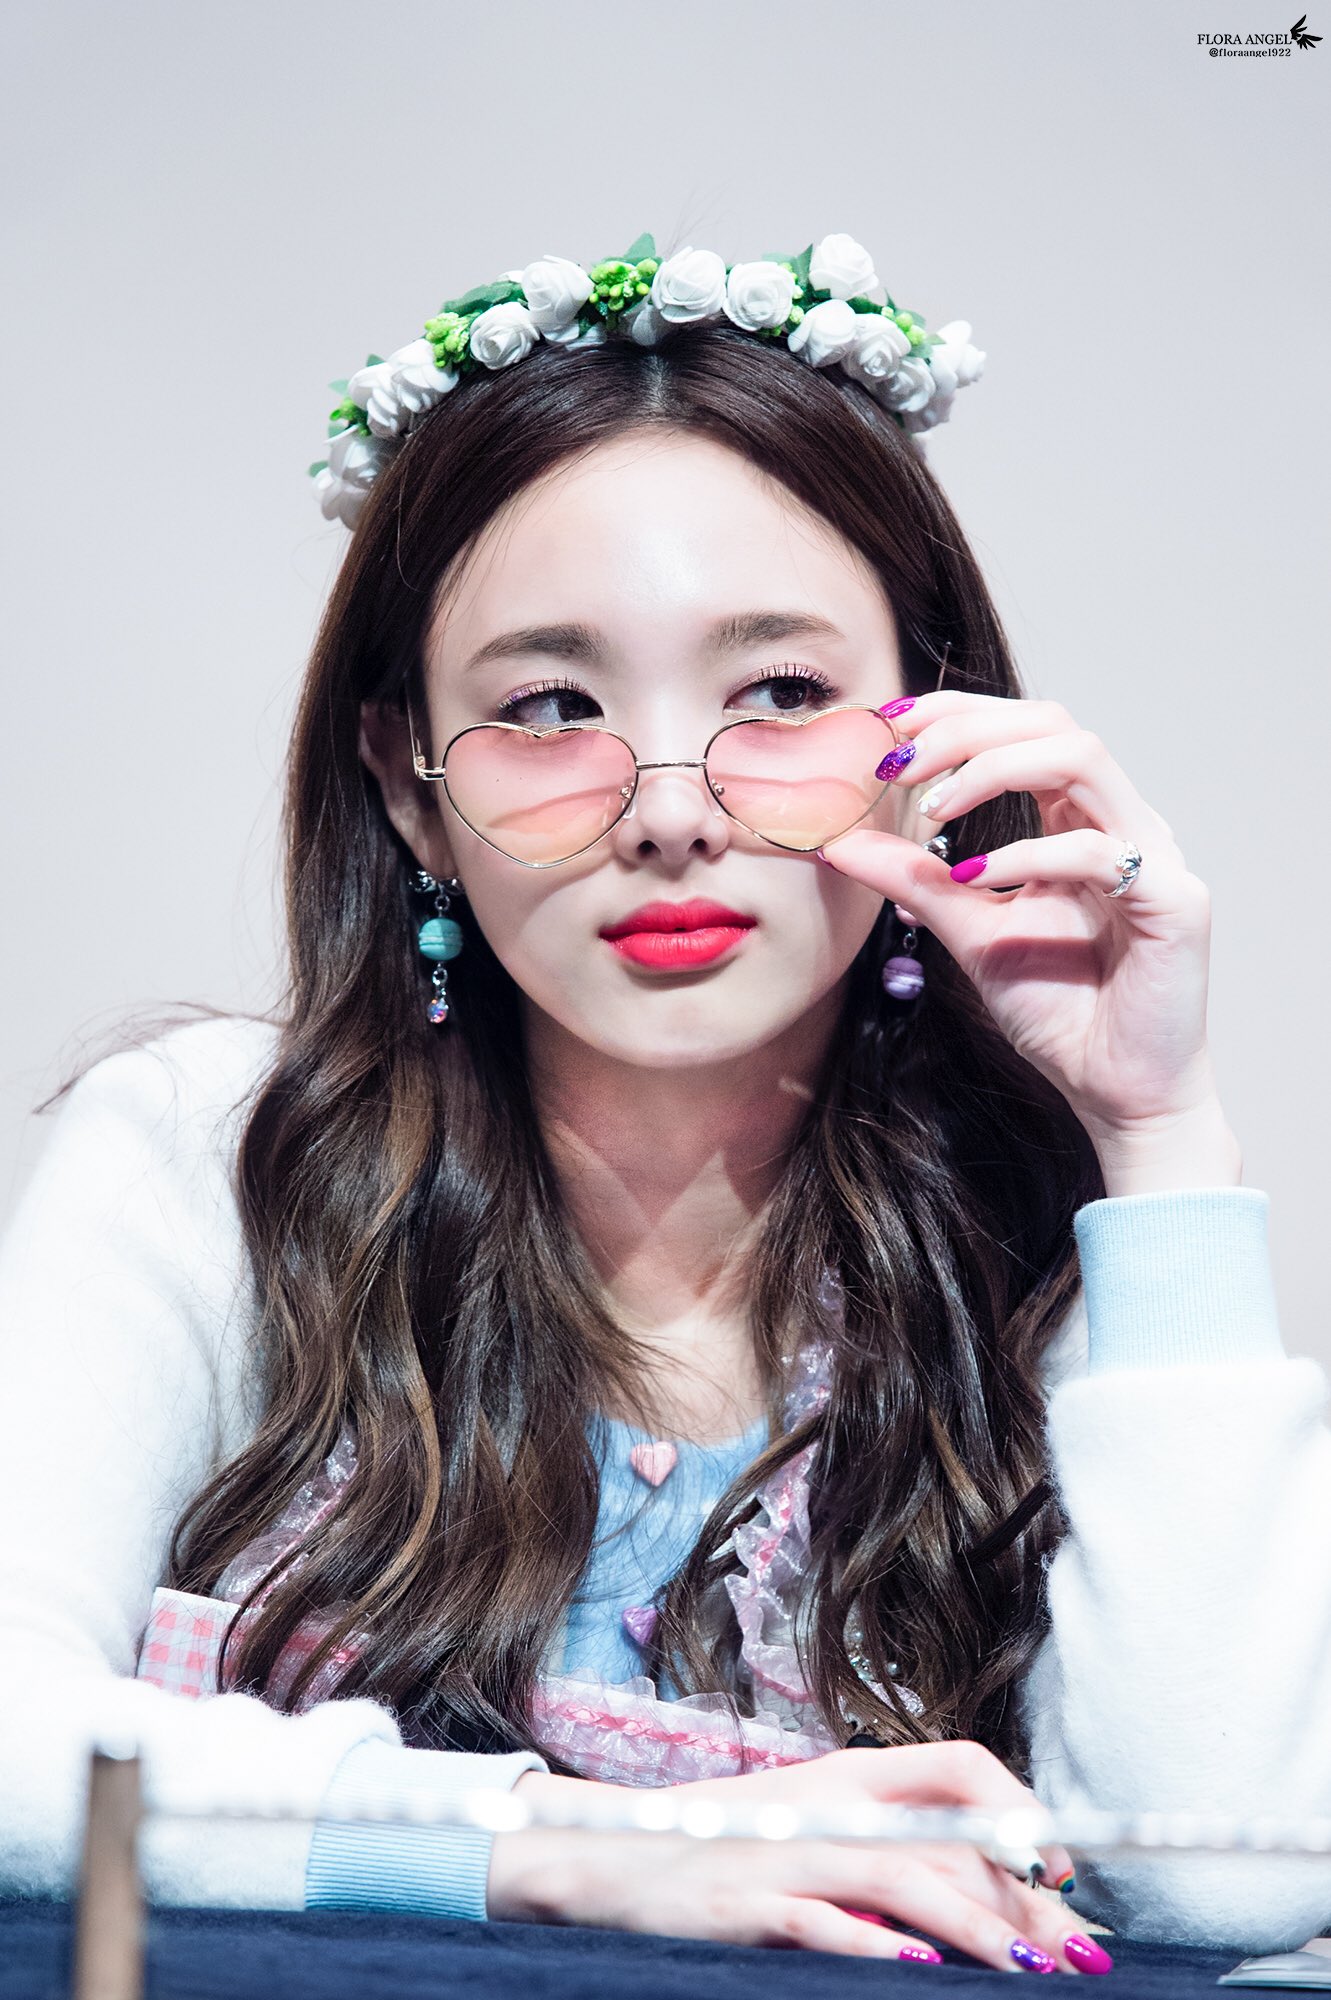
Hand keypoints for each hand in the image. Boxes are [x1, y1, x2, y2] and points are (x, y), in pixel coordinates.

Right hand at [487, 1742, 1111, 1973]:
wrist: (610, 1852)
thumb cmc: (722, 1846)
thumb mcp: (806, 1825)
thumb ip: (880, 1841)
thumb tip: (980, 1887)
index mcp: (846, 1776)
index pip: (954, 1762)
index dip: (1016, 1806)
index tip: (1061, 1868)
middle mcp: (826, 1804)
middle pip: (945, 1838)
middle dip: (1021, 1899)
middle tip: (1079, 1951)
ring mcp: (786, 1852)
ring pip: (901, 1877)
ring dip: (975, 1927)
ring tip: (1031, 1968)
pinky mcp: (747, 1902)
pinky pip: (821, 1921)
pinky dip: (872, 1944)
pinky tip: (918, 1967)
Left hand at [821, 691, 1240, 1182]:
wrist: (1118, 1092)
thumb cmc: (1060, 1011)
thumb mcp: (967, 930)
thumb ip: (912, 880)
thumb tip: (836, 840)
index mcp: (1081, 818)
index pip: (1024, 728)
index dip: (956, 714)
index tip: (887, 730)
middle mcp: (1124, 822)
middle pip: (1052, 723)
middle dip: (965, 731)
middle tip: (897, 766)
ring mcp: (1155, 856)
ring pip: (1081, 758)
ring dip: (994, 770)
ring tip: (933, 811)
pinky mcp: (1176, 902)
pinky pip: (1098, 853)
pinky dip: (1025, 855)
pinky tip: (973, 877)